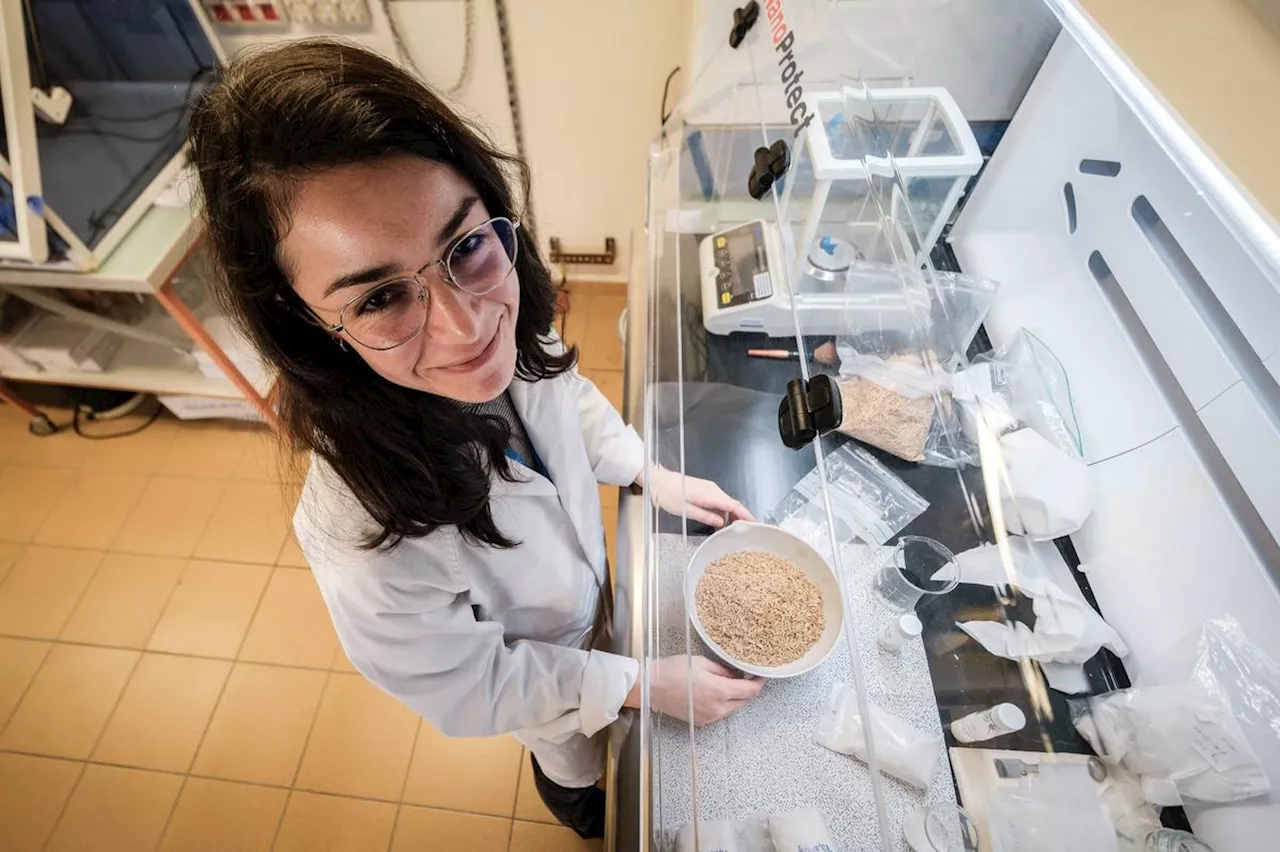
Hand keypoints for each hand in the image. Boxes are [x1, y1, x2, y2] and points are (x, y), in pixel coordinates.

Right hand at [625, 656, 763, 725]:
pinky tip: (715, 692)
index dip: (759, 682)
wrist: (650, 687)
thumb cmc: (673, 671)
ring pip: (732, 708)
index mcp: (720, 691)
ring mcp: (709, 717)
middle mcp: (718, 708)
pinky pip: (720, 712)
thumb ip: (723, 670)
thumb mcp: (702, 662)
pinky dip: (723, 703)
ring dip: (735, 697)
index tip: (762, 675)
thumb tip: (736, 674)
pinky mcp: (701, 721)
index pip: (750, 691)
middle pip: (744, 701)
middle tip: (745, 676)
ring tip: (728, 682)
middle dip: (748, 689)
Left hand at [638, 466, 754, 528]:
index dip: (746, 515)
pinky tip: (718, 524)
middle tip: (744, 533)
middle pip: (732, 504)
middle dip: (740, 518)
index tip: (755, 525)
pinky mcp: (704, 490)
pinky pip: (718, 502)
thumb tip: (721, 522)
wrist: (657, 480)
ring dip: (730, 517)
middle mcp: (713, 490)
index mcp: (711, 494)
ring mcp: (709, 489)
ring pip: (725, 504)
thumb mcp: (685, 509)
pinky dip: (721, 513)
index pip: (734, 505)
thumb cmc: (667, 494)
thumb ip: (705, 516)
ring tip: (730, 532)